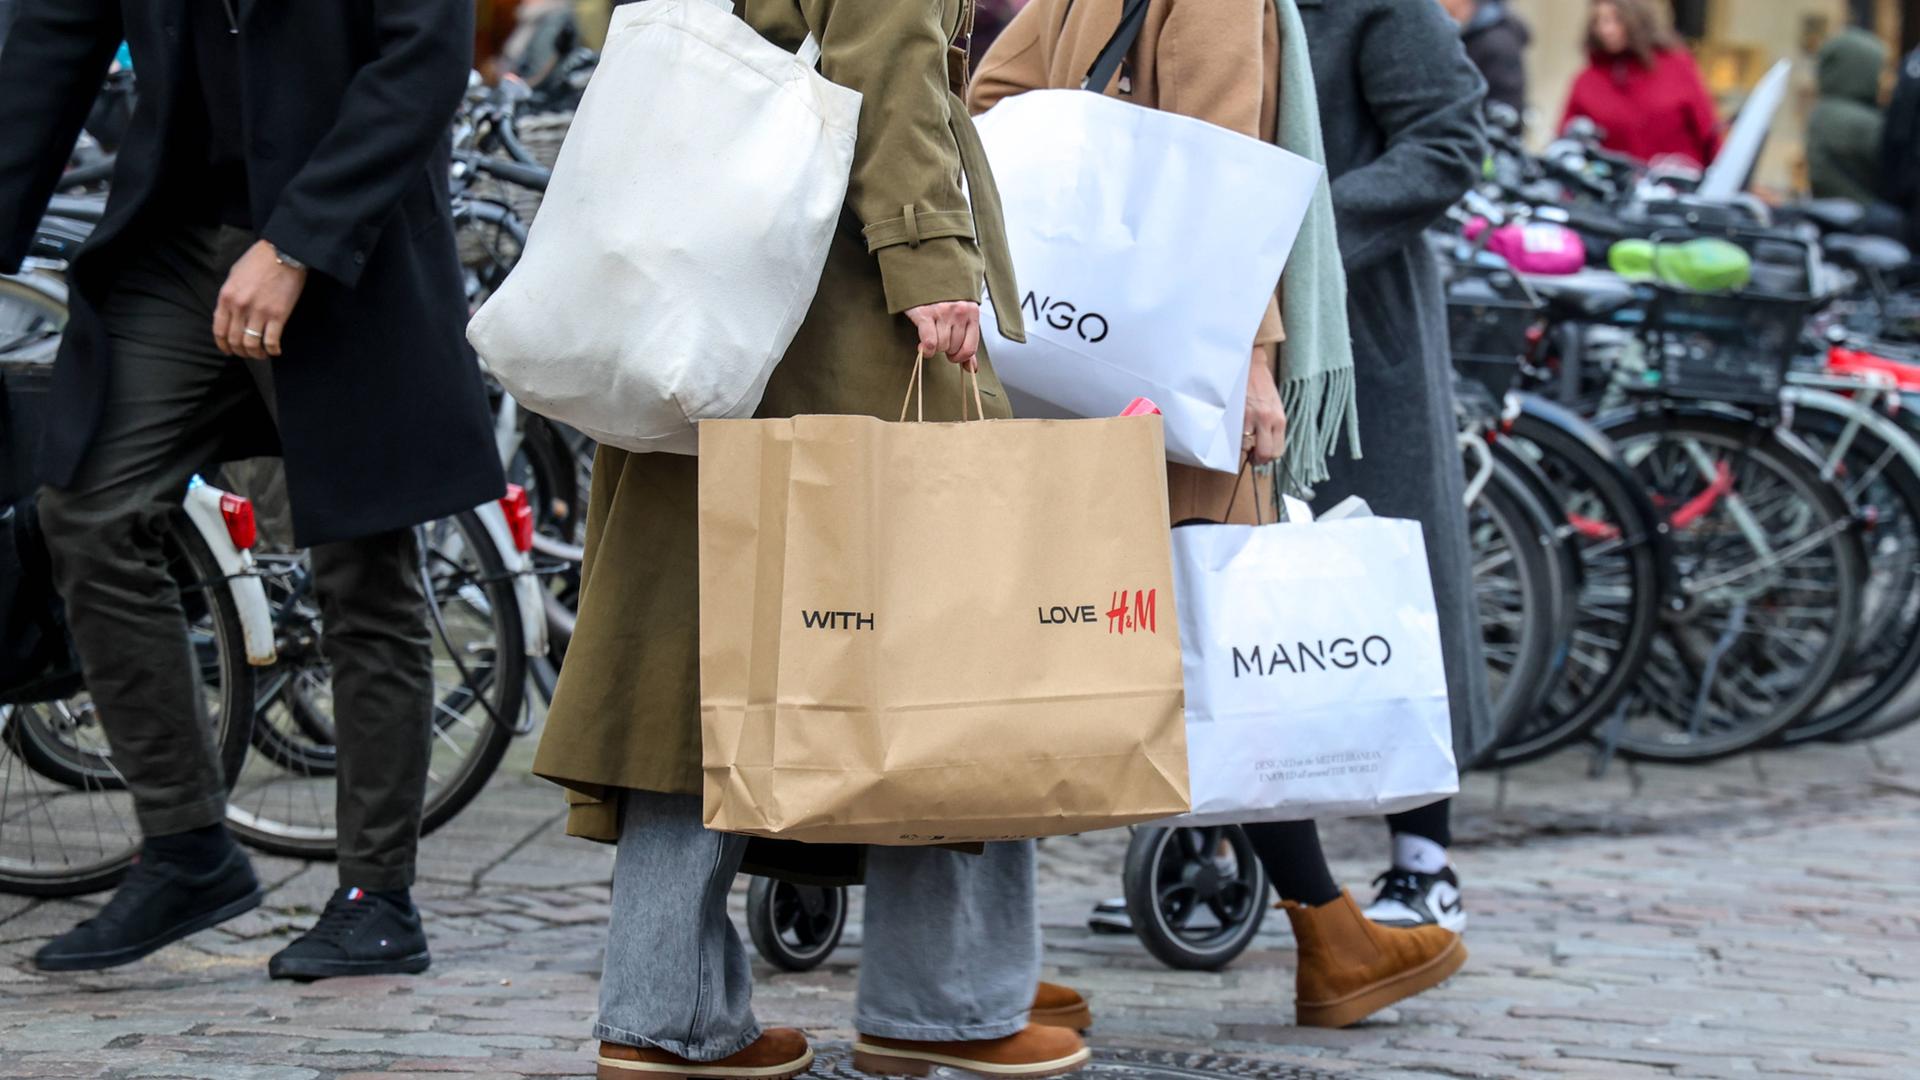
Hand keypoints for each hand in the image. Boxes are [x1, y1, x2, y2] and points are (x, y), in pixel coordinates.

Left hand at [213, 240, 307, 360]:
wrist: (283, 252)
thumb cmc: (259, 260)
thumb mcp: (234, 275)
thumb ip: (230, 295)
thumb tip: (230, 313)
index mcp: (226, 297)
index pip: (219, 330)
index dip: (223, 345)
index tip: (228, 350)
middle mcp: (240, 307)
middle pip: (235, 340)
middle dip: (240, 351)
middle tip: (247, 353)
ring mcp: (259, 312)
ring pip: (251, 344)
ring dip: (256, 354)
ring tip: (261, 354)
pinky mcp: (278, 315)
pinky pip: (271, 341)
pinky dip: (272, 350)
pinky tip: (275, 350)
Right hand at [904, 300, 981, 371]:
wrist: (924, 276)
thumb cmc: (943, 299)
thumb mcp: (961, 317)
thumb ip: (967, 343)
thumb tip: (971, 368)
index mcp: (972, 313)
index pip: (970, 348)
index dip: (960, 357)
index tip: (953, 356)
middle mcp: (959, 312)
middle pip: (954, 348)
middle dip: (946, 349)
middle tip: (939, 339)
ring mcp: (943, 312)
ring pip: (941, 347)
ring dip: (934, 348)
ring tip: (932, 336)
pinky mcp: (925, 314)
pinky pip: (929, 343)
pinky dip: (926, 350)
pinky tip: (924, 347)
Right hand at [1244, 347, 1287, 466]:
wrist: (1250, 363)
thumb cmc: (1261, 384)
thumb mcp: (1273, 406)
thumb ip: (1271, 425)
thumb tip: (1264, 444)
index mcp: (1279, 419)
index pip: (1277, 451)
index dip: (1267, 458)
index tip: (1260, 456)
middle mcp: (1267, 420)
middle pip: (1264, 453)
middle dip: (1256, 459)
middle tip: (1250, 456)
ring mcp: (1251, 417)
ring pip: (1246, 446)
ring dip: (1242, 447)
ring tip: (1240, 440)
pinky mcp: (1236, 412)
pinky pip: (1234, 434)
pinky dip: (1232, 436)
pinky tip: (1232, 430)